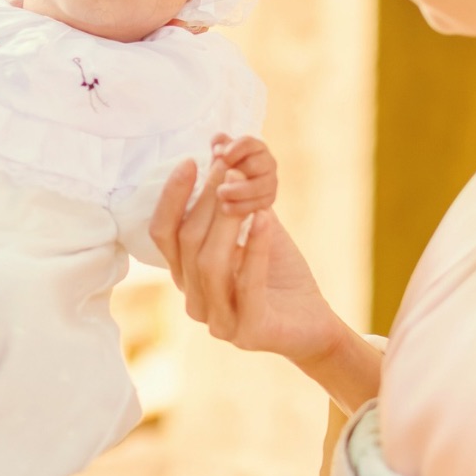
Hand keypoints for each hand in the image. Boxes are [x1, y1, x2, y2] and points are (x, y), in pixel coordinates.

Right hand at [146, 154, 382, 410]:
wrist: (313, 324)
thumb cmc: (279, 274)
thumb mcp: (253, 228)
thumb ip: (233, 196)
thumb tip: (219, 144)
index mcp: (187, 276)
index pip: (162, 234)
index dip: (171, 197)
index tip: (191, 161)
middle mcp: (195, 300)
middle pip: (188, 242)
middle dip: (206, 198)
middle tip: (228, 166)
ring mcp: (218, 321)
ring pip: (209, 263)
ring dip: (226, 220)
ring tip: (244, 187)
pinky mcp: (248, 331)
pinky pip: (247, 285)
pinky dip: (255, 247)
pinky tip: (264, 216)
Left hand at [212, 133, 276, 217]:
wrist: (232, 188)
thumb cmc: (224, 167)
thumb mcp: (220, 154)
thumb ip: (219, 145)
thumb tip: (218, 149)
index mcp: (256, 146)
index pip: (248, 143)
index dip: (233, 150)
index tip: (219, 156)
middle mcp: (268, 162)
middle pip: (254, 165)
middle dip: (234, 174)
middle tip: (218, 180)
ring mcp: (271, 180)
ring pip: (258, 186)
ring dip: (237, 192)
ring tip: (220, 194)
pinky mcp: (270, 198)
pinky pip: (259, 203)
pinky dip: (241, 207)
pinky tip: (226, 208)